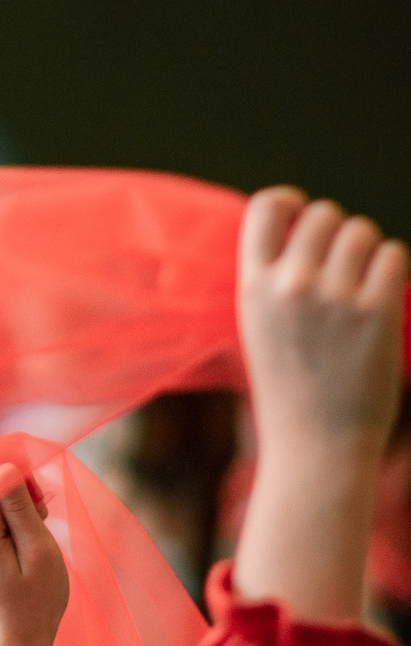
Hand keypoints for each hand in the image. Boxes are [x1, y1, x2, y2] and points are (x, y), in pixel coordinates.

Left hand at [0, 456, 67, 645]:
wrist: (18, 635)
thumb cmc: (36, 598)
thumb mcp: (37, 549)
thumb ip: (18, 506)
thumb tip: (1, 465)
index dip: (15, 469)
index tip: (38, 491)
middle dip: (21, 489)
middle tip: (43, 518)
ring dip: (20, 504)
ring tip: (37, 532)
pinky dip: (13, 516)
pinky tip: (27, 537)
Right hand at [238, 189, 405, 475]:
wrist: (316, 443)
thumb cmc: (290, 384)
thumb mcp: (258, 325)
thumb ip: (274, 278)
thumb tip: (305, 226)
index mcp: (252, 286)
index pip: (268, 206)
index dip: (291, 202)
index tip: (303, 216)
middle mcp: (290, 285)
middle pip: (325, 214)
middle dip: (337, 233)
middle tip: (341, 266)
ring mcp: (335, 297)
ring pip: (362, 232)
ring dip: (368, 250)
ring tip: (362, 283)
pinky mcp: (376, 312)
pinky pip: (392, 257)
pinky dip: (392, 268)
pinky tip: (381, 295)